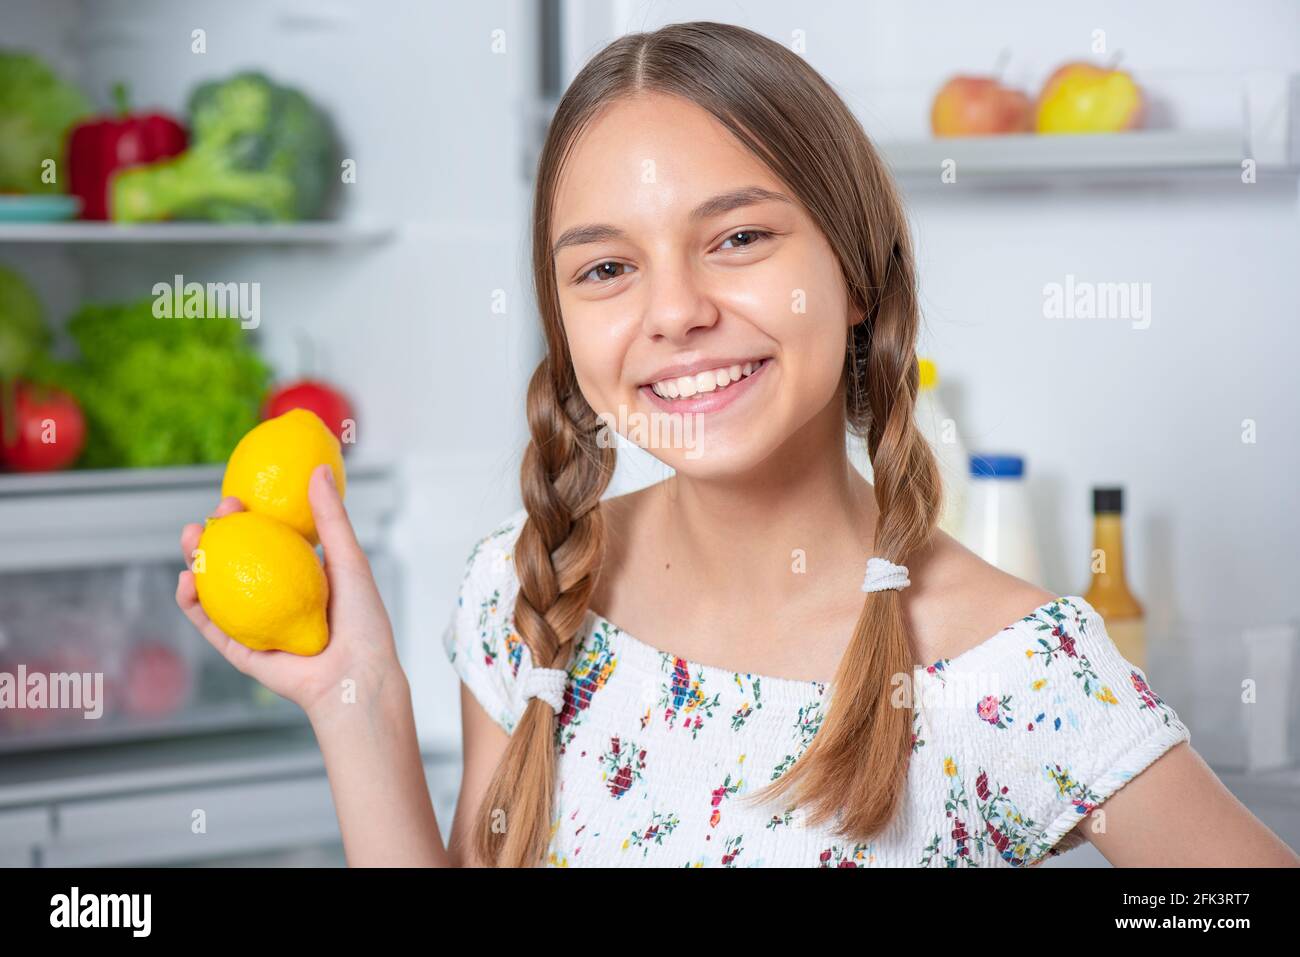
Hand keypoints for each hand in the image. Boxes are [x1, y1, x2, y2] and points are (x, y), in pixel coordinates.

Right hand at [175, 464, 402, 721]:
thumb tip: (319, 470)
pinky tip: (184, 581)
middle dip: (216, 534)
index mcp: (302, 576)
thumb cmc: (363, 622)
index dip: (249, 517)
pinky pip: (212, 626)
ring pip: (216, 590)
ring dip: (196, 562)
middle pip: (235, 561)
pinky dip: (193, 604)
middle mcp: (276, 598)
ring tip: (189, 538)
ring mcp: (257, 624)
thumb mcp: (349, 561)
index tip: (237, 495)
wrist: (357, 677)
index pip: (268, 539)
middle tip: (211, 514)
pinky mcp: (242, 652)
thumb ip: (331, 519)